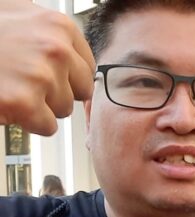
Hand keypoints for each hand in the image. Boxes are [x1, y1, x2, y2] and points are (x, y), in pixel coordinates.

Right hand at [0, 0, 94, 134]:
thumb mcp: (15, 13)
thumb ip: (45, 30)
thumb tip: (69, 51)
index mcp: (58, 26)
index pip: (86, 66)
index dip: (67, 77)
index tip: (51, 77)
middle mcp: (56, 49)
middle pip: (80, 90)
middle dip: (56, 93)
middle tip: (27, 85)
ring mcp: (41, 76)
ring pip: (62, 109)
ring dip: (40, 106)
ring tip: (12, 89)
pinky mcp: (24, 102)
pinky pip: (46, 126)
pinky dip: (29, 122)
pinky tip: (9, 104)